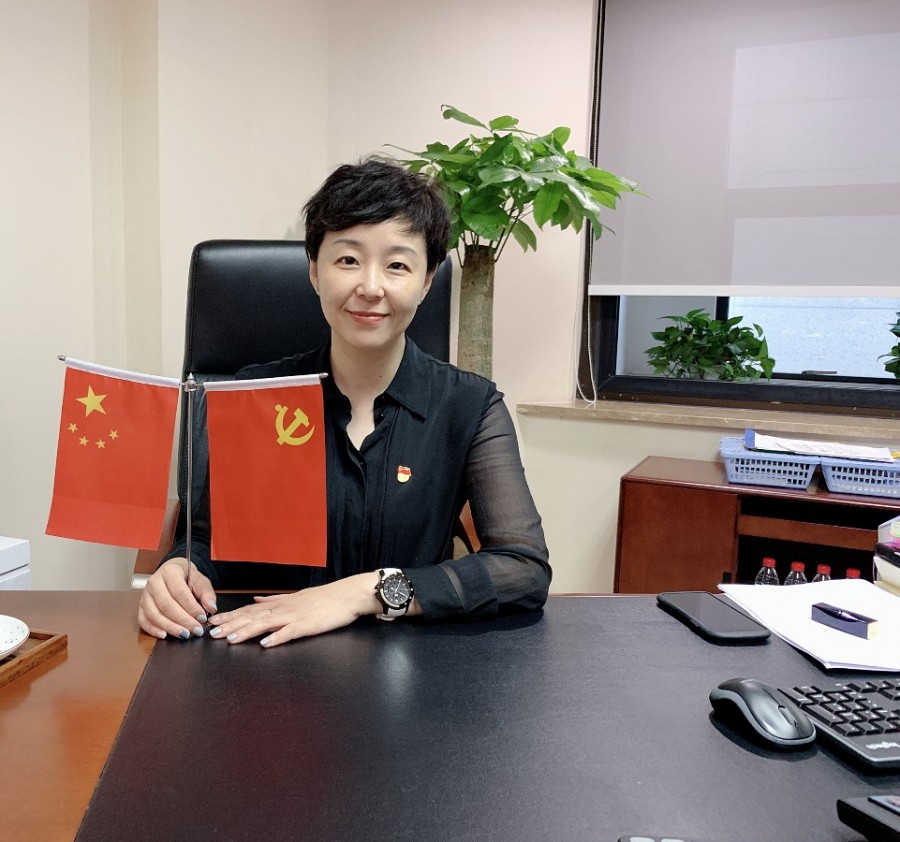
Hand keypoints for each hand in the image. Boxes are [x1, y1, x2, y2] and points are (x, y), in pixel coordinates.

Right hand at [138, 559, 217, 639]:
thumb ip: (206, 593)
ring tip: (184, 634)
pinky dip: (153, 629)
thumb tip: (211, 608)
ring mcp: (145, 595)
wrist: (172, 573)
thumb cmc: (186, 577)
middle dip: (182, 620)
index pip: (179, 592)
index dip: (191, 607)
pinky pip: (143, 620)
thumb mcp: (200, 580)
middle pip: (166, 605)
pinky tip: (164, 635)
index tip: (202, 618)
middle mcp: (154, 583)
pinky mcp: (141, 606)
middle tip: (195, 630)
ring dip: (170, 627)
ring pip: (154, 614)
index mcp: (169, 572)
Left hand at [207, 572, 382, 647]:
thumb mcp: (296, 596)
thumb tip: (256, 601)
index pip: (250, 610)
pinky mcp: (308, 625)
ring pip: (266, 624)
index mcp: (280, 604)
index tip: (213, 621)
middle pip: (253, 617)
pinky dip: (277, 638)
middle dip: (231, 625)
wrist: (347, 595)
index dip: (231, 616)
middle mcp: (284, 609)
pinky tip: (265, 644)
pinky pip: (290, 632)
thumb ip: (274, 600)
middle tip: (212, 633)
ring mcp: (295, 616)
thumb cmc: (325, 599)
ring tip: (230, 639)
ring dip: (247, 631)